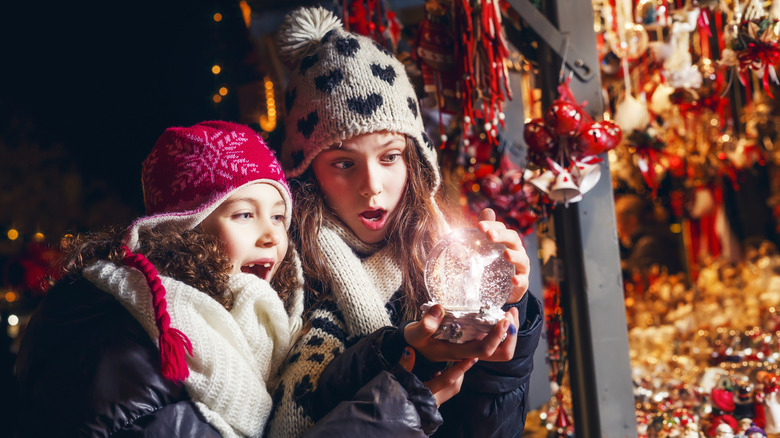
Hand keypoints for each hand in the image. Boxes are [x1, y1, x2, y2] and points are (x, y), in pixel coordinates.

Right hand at [398, 346, 476, 405]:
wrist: (395, 419)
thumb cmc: (397, 399)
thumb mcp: (398, 379)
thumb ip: (405, 364)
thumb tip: (409, 349)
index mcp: (430, 392)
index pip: (449, 378)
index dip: (461, 367)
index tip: (473, 358)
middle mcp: (436, 399)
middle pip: (455, 384)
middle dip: (460, 371)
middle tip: (460, 357)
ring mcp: (435, 403)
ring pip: (451, 389)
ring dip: (453, 376)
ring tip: (447, 364)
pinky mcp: (432, 405)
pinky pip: (444, 392)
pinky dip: (445, 382)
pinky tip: (435, 375)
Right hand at [404, 304, 519, 362]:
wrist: (416, 345)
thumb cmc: (417, 341)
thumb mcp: (416, 334)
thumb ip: (425, 325)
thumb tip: (439, 309)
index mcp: (459, 353)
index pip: (485, 350)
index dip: (498, 337)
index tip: (503, 319)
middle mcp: (471, 352)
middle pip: (502, 353)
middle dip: (511, 335)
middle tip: (510, 314)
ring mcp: (475, 346)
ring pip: (502, 347)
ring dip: (509, 331)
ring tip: (509, 311)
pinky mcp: (475, 340)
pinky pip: (495, 338)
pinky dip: (502, 327)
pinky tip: (500, 313)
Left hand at [477, 208, 529, 303]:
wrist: (506, 289)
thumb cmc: (497, 264)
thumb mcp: (489, 249)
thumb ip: (487, 231)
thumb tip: (486, 211)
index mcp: (507, 241)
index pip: (501, 228)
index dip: (491, 225)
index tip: (479, 226)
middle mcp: (517, 250)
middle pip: (513, 239)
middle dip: (502, 235)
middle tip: (490, 235)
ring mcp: (521, 267)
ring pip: (522, 259)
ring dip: (515, 256)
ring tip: (506, 254)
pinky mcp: (522, 282)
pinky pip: (523, 280)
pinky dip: (520, 280)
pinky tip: (514, 280)